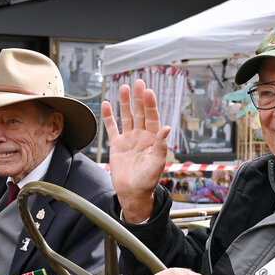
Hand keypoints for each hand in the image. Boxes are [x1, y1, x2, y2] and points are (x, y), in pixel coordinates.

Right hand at [101, 79, 170, 222]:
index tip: (148, 91)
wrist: (132, 193)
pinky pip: (112, 128)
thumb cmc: (148, 181)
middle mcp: (142, 136)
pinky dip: (109, 117)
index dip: (150, 104)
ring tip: (124, 87)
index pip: (152, 117)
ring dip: (125, 103)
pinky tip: (107, 104)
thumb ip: (162, 146)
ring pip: (127, 116)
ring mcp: (129, 139)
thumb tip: (166, 128)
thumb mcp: (157, 164)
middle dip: (139, 98)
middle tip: (138, 82)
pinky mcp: (117, 145)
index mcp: (153, 139)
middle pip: (140, 113)